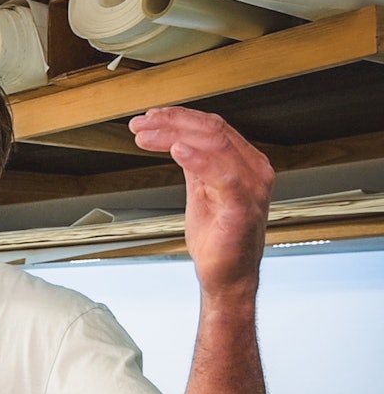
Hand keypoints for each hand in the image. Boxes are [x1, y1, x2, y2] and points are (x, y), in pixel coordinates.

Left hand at [129, 107, 272, 297]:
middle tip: (140, 125)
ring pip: (215, 144)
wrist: (227, 276)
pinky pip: (224, 176)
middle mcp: (253, 170)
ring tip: (146, 136)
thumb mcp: (201, 191)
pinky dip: (199, 159)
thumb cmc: (219, 238)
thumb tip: (175, 138)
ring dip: (174, 134)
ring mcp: (251, 188)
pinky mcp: (243, 208)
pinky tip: (177, 150)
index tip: (149, 118)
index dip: (178, 117)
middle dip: (171, 122)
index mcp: (244, 163)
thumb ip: (195, 165)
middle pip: (212, 129)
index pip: (212, 126)